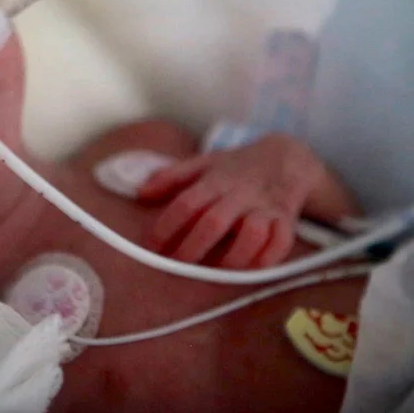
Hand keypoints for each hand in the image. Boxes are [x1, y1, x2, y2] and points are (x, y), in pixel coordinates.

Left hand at [137, 135, 324, 268]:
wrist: (286, 156)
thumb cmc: (235, 167)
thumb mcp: (202, 163)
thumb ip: (171, 177)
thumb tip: (140, 192)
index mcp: (215, 180)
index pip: (186, 203)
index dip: (166, 226)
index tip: (151, 246)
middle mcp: (239, 193)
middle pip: (214, 222)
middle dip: (192, 247)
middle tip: (177, 265)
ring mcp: (265, 206)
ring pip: (252, 233)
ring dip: (233, 256)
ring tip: (217, 270)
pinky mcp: (286, 219)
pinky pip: (281, 242)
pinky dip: (267, 258)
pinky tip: (250, 267)